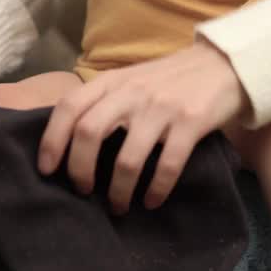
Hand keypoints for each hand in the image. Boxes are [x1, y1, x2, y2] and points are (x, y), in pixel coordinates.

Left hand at [37, 41, 250, 213]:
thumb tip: (69, 141)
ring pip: (127, 158)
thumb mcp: (130, 80)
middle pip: (89, 132)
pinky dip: (156, 190)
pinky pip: (167, 165)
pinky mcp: (191, 122)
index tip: (47, 170)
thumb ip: (104, 101)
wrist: (223, 65)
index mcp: (112, 81)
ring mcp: (162, 107)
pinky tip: (152, 201)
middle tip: (83, 191)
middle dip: (79, 170)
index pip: (69, 106)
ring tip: (119, 206)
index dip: (51, 140)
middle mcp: (132, 92)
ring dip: (118, 191)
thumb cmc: (170, 79)